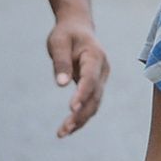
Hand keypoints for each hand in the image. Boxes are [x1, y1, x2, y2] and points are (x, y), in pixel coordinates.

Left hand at [45, 11, 108, 136]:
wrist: (77, 27)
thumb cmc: (66, 33)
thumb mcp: (58, 42)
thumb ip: (61, 62)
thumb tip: (61, 84)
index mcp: (95, 56)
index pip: (90, 79)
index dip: (82, 94)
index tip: (71, 108)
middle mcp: (102, 70)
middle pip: (94, 96)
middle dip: (80, 115)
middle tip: (64, 130)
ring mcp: (101, 79)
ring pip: (94, 104)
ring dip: (80, 120)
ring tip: (62, 133)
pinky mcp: (95, 86)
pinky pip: (90, 104)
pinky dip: (80, 116)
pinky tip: (67, 128)